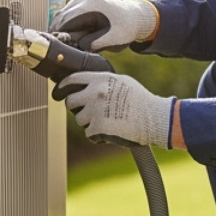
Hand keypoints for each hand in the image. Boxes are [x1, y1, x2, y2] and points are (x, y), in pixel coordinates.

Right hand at [53, 0, 159, 51]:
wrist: (134, 16)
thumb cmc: (125, 29)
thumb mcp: (112, 40)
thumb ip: (93, 43)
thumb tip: (74, 46)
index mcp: (91, 5)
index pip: (65, 23)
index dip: (60, 38)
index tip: (61, 51)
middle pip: (60, 19)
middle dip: (59, 34)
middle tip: (62, 50)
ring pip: (61, 16)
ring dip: (61, 30)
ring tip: (68, 44)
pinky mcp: (80, 0)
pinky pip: (66, 14)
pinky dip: (66, 25)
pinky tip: (71, 37)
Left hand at [54, 71, 174, 147]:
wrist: (155, 119)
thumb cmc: (141, 101)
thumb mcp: (122, 82)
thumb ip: (102, 82)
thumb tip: (84, 85)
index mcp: (101, 79)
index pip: (72, 79)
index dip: (64, 87)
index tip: (60, 91)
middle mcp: (96, 93)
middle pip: (71, 102)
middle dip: (78, 108)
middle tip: (91, 112)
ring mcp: (95, 110)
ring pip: (80, 119)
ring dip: (90, 123)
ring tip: (109, 121)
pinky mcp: (98, 127)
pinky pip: (89, 133)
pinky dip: (98, 136)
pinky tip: (112, 131)